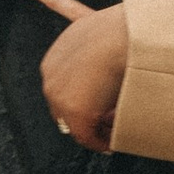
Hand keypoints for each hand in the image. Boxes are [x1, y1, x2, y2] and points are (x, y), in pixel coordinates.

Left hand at [40, 2, 130, 151]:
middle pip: (65, 109)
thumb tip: (111, 44)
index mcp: (54, 60)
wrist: (122, 35)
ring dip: (95, 130)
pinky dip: (102, 143)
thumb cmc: (120, 30)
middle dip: (88, 117)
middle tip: (107, 124)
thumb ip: (96, 45)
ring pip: (76, 124)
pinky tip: (115, 143)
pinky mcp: (76, 113)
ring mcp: (61, 98)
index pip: (65, 89)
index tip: (99, 108)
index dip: (84, 100)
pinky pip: (88, 137)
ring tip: (115, 133)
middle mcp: (51, 80)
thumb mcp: (100, 33)